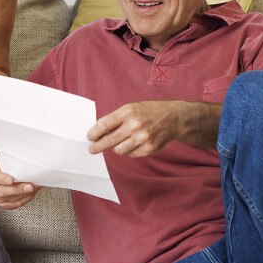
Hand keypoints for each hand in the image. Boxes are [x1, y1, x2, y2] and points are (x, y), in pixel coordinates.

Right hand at [0, 160, 40, 209]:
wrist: (2, 174)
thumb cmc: (5, 166)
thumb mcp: (6, 161)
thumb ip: (12, 163)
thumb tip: (26, 164)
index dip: (2, 179)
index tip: (12, 180)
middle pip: (2, 192)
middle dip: (18, 190)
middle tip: (30, 186)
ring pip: (10, 200)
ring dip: (25, 194)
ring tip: (35, 187)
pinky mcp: (2, 204)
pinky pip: (15, 204)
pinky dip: (25, 199)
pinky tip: (32, 193)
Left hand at [87, 100, 220, 156]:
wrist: (173, 118)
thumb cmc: (148, 112)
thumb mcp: (131, 108)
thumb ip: (115, 119)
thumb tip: (97, 133)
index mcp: (128, 112)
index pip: (105, 124)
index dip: (94, 132)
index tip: (89, 137)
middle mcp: (135, 125)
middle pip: (109, 140)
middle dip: (97, 146)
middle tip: (92, 149)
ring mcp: (142, 138)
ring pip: (119, 150)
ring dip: (114, 148)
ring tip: (117, 143)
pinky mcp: (149, 148)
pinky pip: (130, 154)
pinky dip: (128, 151)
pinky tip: (132, 143)